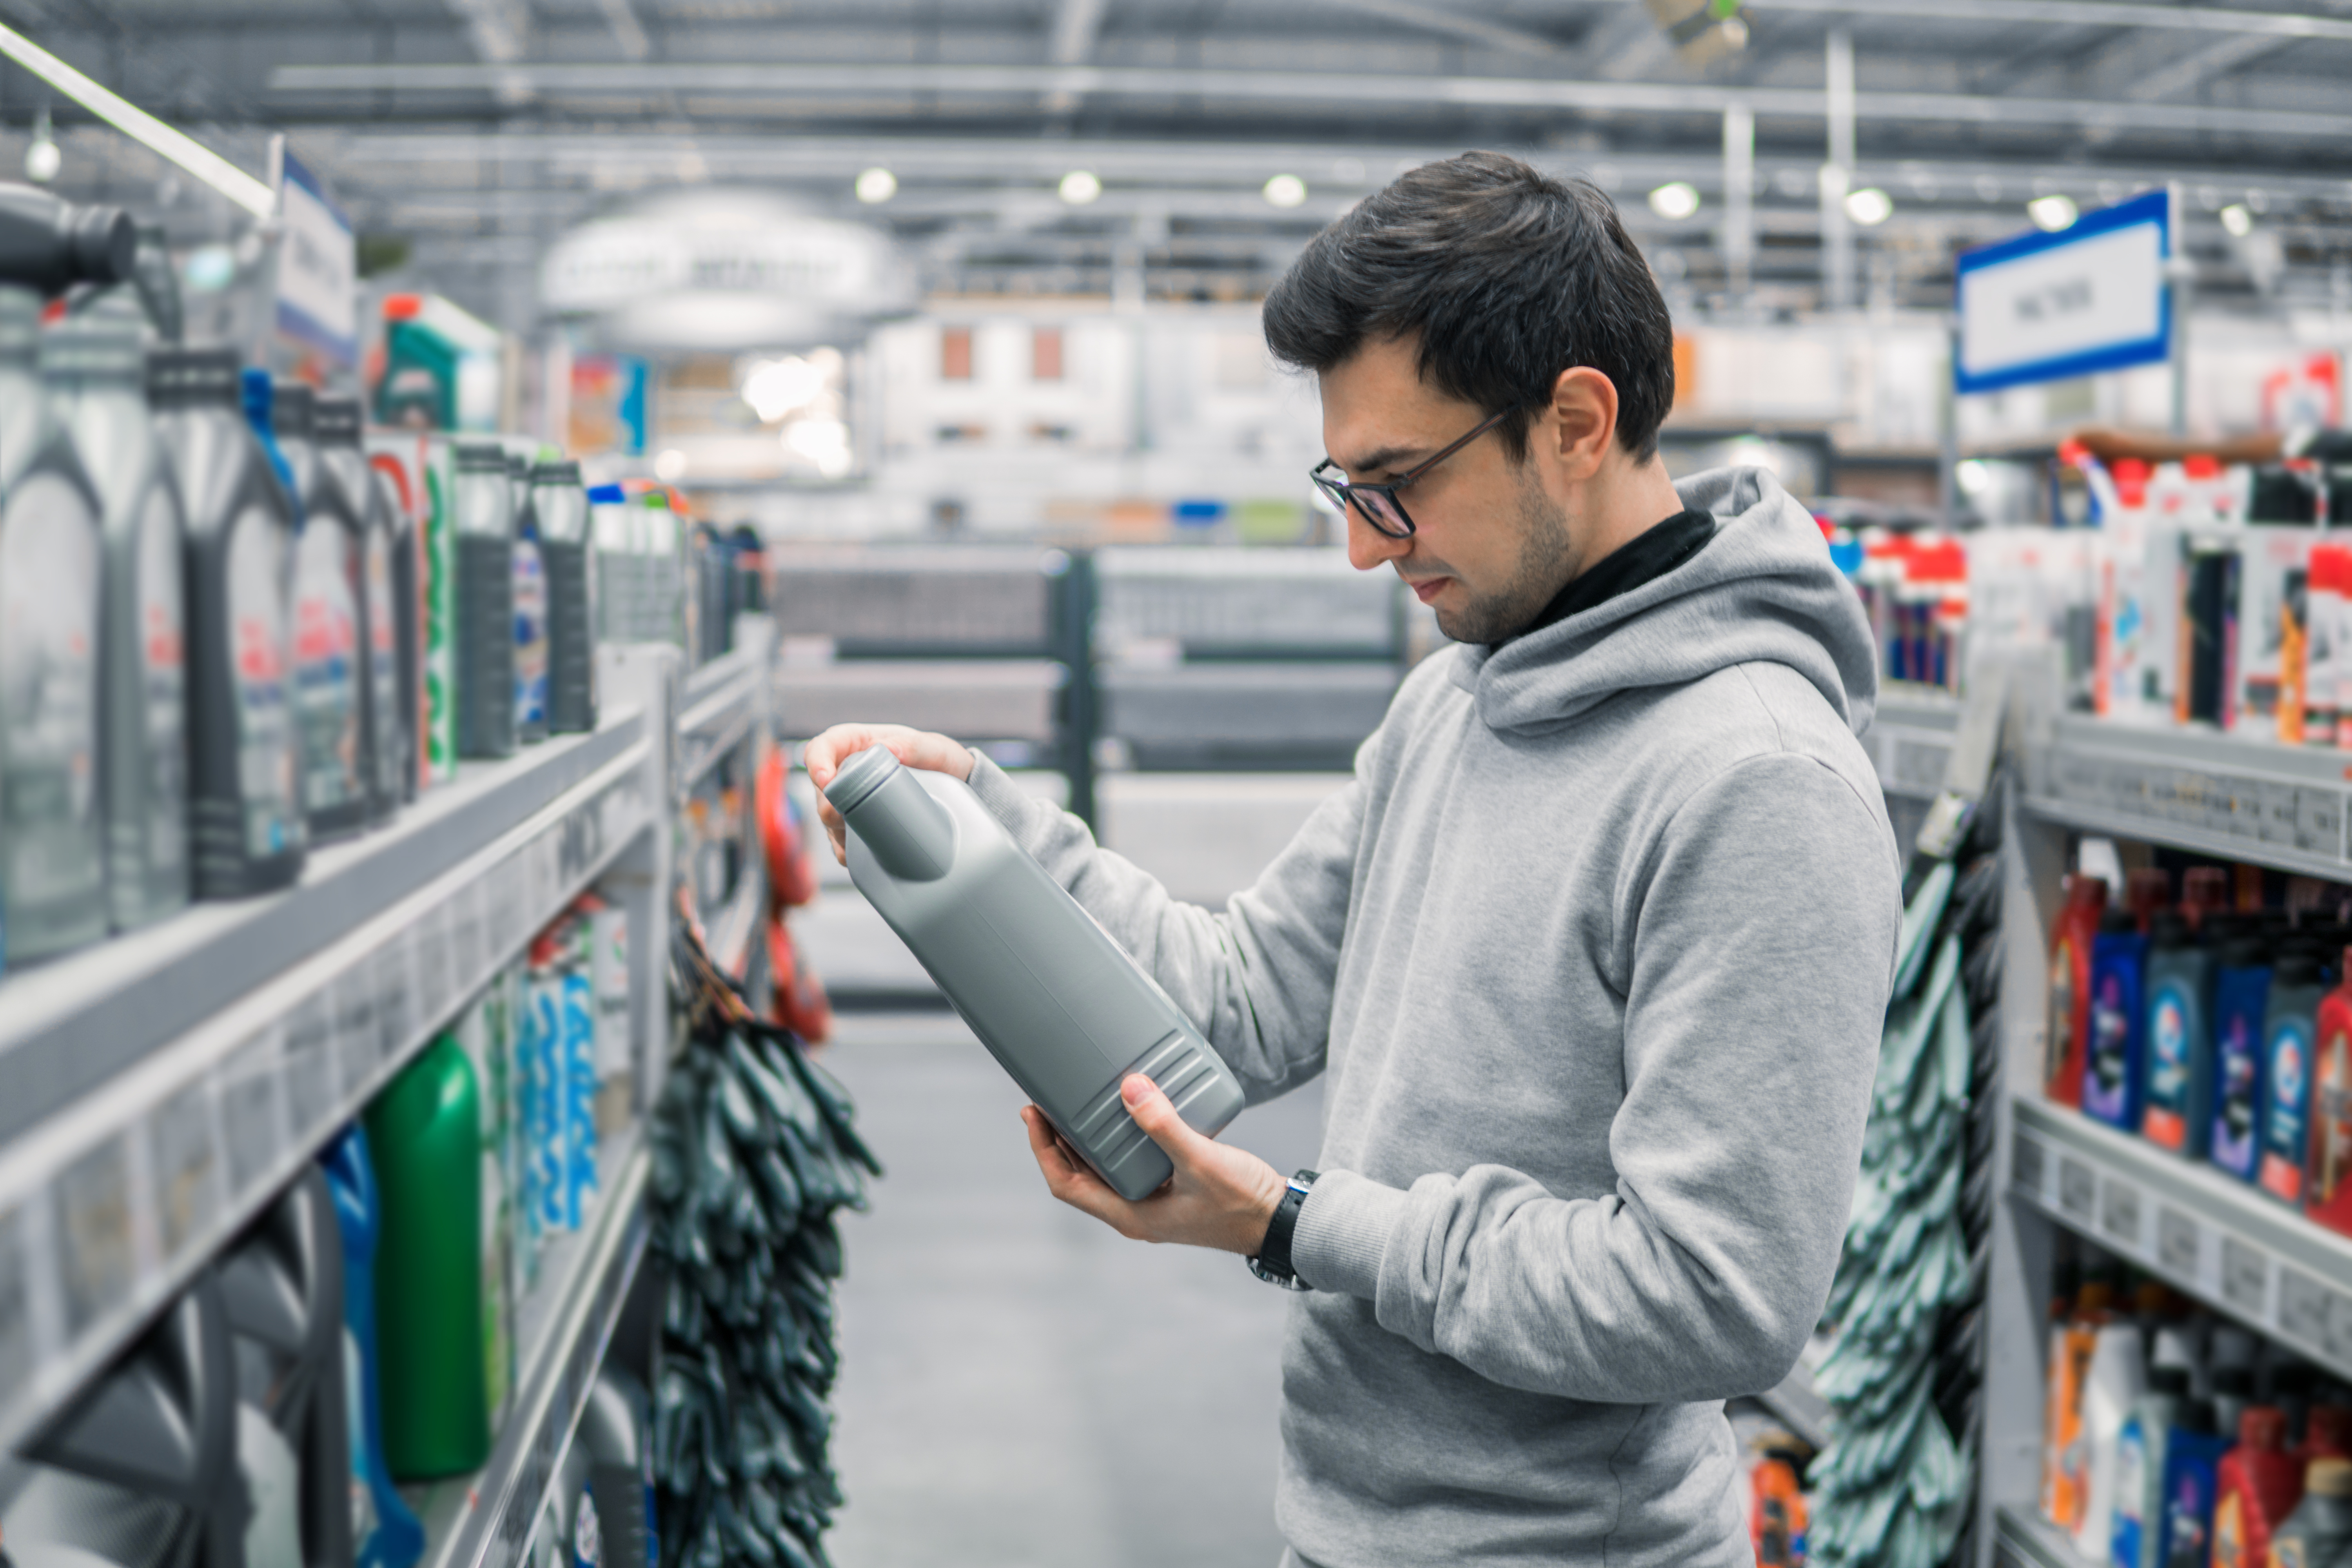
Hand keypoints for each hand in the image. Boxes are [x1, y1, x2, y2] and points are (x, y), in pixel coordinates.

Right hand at [803, 722, 975, 865]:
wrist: (956, 789)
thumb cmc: (941, 760)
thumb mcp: (934, 750)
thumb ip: (915, 747)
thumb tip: (888, 749)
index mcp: (857, 742)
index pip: (822, 746)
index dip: (817, 762)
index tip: (826, 780)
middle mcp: (847, 769)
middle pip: (820, 788)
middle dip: (828, 805)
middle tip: (845, 819)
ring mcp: (849, 798)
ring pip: (826, 816)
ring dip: (836, 831)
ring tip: (860, 839)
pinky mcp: (855, 823)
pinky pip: (839, 839)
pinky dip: (845, 849)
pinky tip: (859, 854)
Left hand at [1022, 1074, 1286, 1255]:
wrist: (1280, 1221)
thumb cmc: (1243, 1202)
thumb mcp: (1201, 1162)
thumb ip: (1165, 1127)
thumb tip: (1131, 1089)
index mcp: (1130, 1215)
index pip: (1066, 1184)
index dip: (1043, 1149)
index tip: (1033, 1113)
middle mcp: (1135, 1211)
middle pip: (1078, 1174)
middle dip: (1058, 1138)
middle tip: (1045, 1099)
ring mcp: (1153, 1202)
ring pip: (1103, 1168)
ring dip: (1085, 1137)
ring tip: (1076, 1100)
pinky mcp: (1171, 1188)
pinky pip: (1131, 1162)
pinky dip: (1119, 1137)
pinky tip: (1127, 1110)